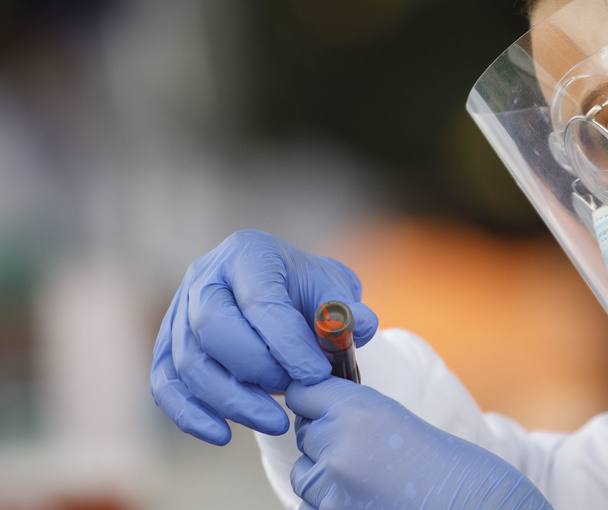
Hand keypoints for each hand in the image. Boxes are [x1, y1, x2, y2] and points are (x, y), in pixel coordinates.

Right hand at [150, 229, 377, 444]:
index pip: (260, 300)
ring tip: (275, 421)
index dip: (288, 342)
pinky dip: (190, 415)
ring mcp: (179, 311)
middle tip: (295, 391)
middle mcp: (205, 276)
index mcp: (248, 253)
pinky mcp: (169, 347)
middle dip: (256, 369)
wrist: (284, 297)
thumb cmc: (308, 293)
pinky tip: (223, 435)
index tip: (317, 375)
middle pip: (212, 327)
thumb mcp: (334, 289)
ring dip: (231, 400)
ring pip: (189, 362)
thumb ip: (345, 308)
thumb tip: (360, 323)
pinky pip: (165, 385)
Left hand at [286, 379, 551, 509]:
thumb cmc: (441, 463)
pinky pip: (312, 507)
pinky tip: (368, 501)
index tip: (320, 407)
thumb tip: (312, 412)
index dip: (313, 402)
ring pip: (304, 476)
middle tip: (366, 453)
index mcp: (357, 411)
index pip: (303, 394)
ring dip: (325, 478)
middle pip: (305, 436)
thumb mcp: (396, 418)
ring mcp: (332, 490)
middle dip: (325, 443)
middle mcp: (339, 446)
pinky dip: (332, 505)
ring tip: (370, 481)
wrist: (469, 504)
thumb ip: (353, 412)